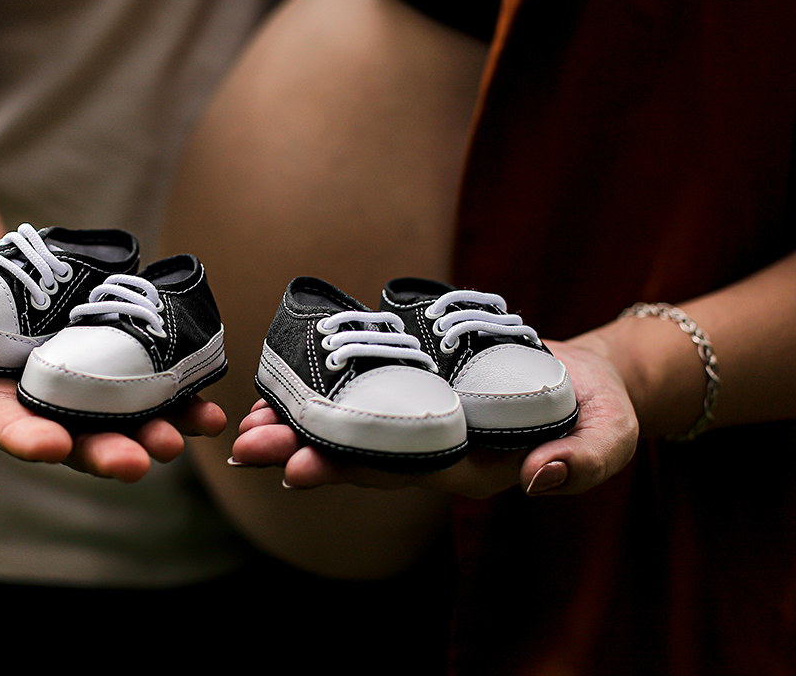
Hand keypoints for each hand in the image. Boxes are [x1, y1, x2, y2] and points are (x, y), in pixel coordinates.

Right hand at [0, 258, 226, 482]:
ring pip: (119, 417)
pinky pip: (150, 386)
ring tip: (189, 437)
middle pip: (72, 432)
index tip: (48, 445)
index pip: (1, 421)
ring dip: (155, 430)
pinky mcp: (111, 365)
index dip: (22, 433)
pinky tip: (211, 409)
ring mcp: (77, 387)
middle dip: (104, 449)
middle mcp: (36, 401)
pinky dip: (179, 399)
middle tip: (141, 462)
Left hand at [231, 338, 638, 497]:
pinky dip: (325, 390)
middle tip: (246, 449)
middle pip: (363, 457)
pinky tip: (282, 389)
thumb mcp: (610, 436)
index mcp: (474, 468)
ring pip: (356, 428)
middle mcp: (438, 451)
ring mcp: (425, 419)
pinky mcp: (419, 384)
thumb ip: (583, 460)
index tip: (298, 472)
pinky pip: (366, 390)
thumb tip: (541, 479)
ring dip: (302, 426)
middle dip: (304, 453)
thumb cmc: (599, 411)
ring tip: (247, 424)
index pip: (404, 473)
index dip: (351, 472)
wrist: (587, 377)